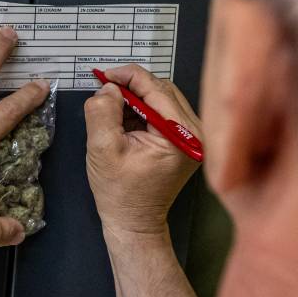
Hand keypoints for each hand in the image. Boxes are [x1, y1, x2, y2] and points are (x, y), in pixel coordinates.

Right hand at [84, 64, 202, 238]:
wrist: (134, 221)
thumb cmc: (120, 193)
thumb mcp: (102, 149)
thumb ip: (103, 113)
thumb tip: (108, 88)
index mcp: (181, 135)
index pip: (156, 89)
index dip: (127, 77)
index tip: (104, 76)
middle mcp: (195, 133)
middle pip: (162, 90)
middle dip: (131, 87)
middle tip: (105, 92)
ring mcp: (192, 136)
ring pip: (162, 98)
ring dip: (135, 99)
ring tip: (113, 112)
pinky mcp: (184, 139)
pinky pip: (162, 112)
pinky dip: (141, 110)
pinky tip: (125, 122)